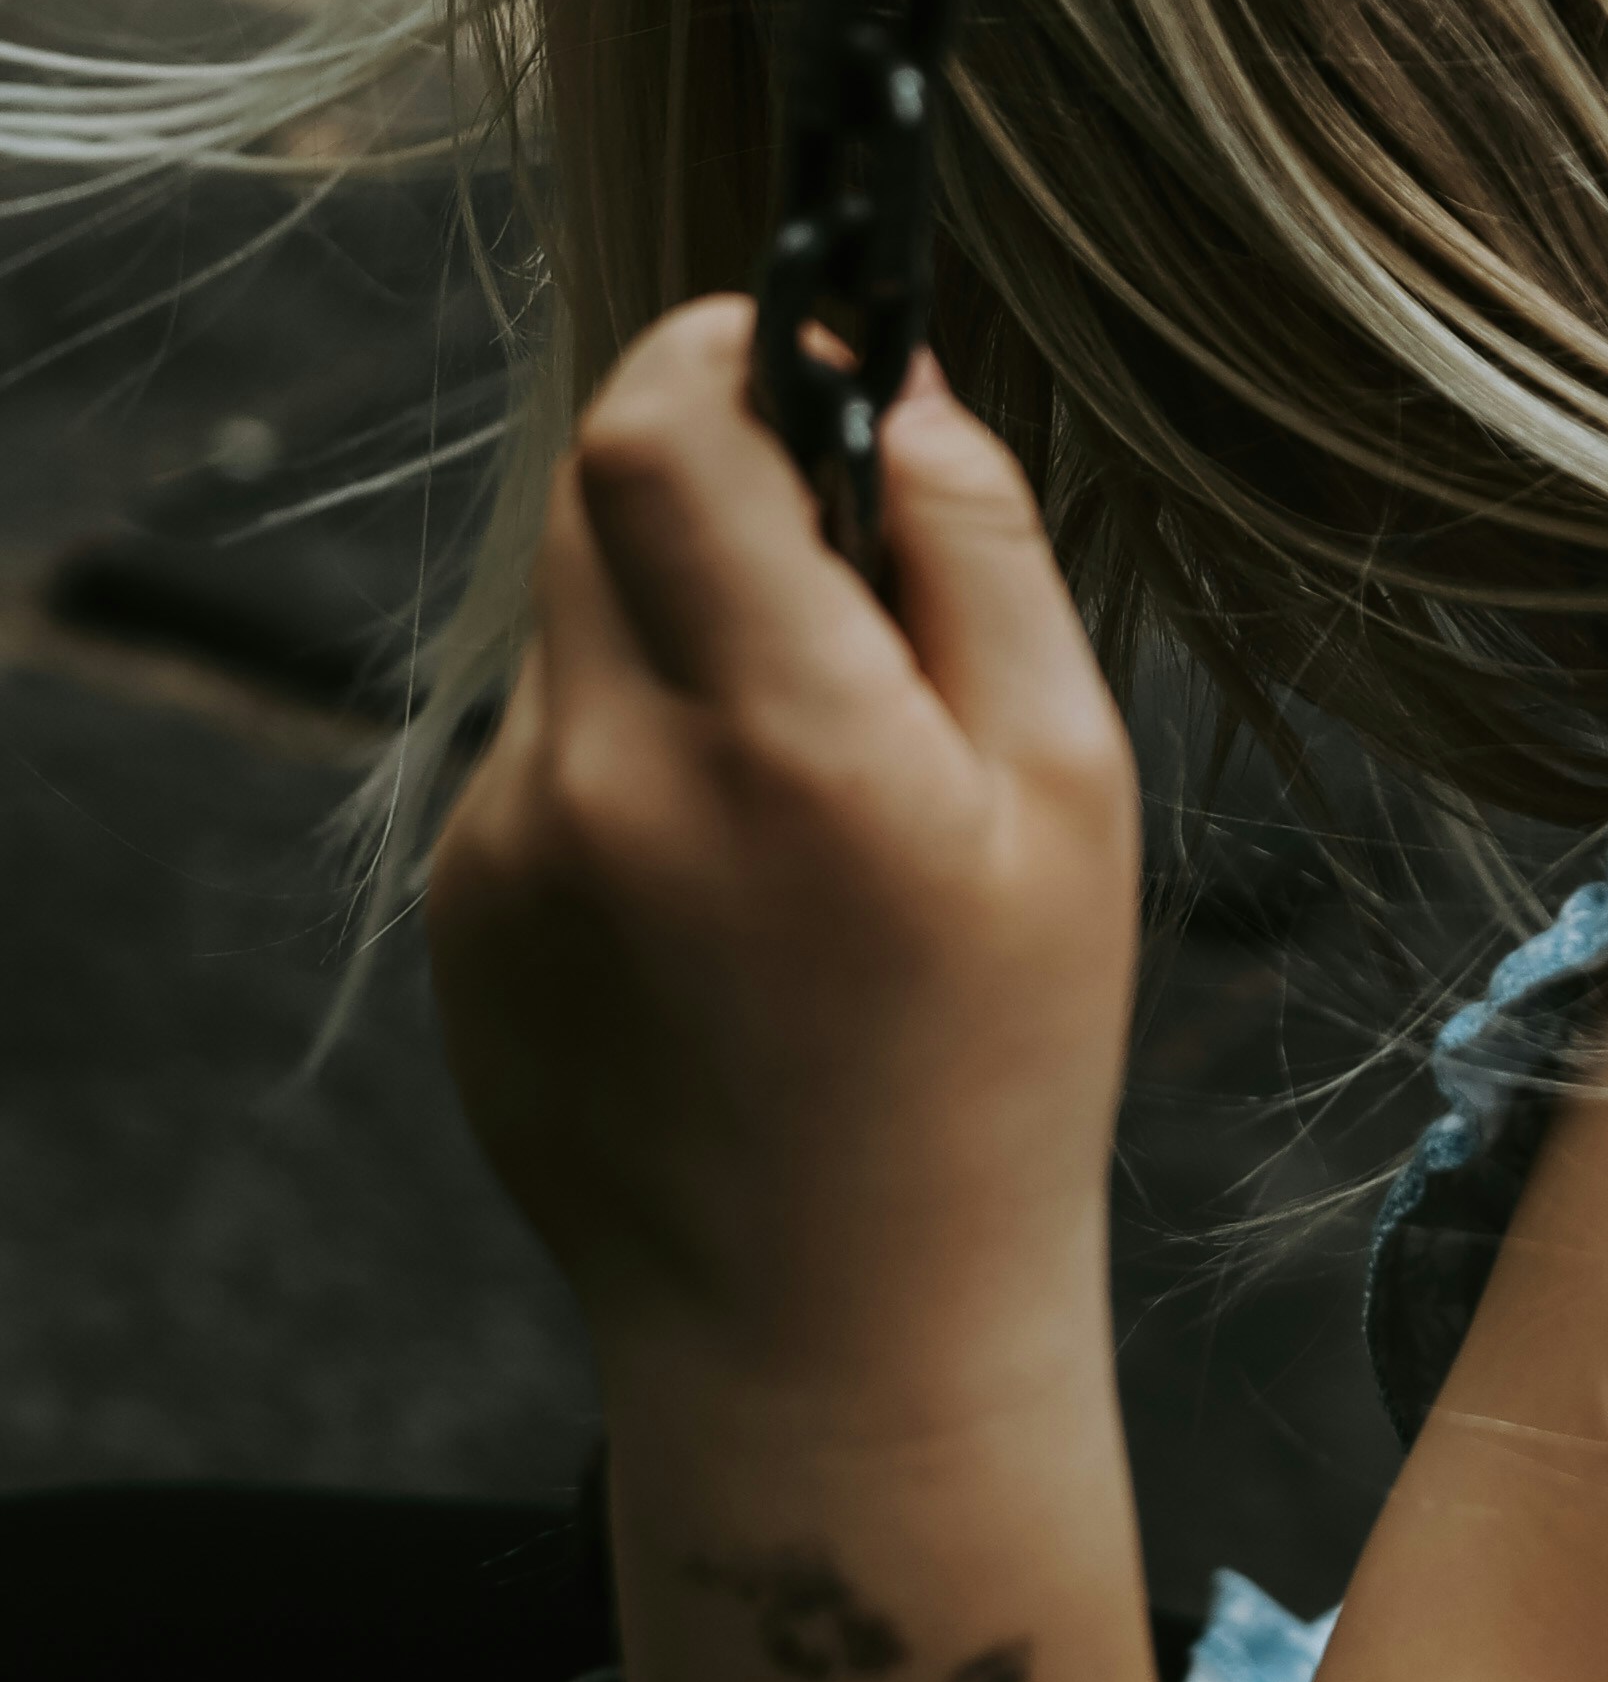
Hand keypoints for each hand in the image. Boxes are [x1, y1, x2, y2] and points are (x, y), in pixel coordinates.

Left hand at [427, 304, 1139, 1412]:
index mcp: (786, 740)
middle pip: (597, 499)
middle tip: (832, 571)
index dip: (720, 350)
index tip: (799, 357)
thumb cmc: (995, 1061)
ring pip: (575, 625)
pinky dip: (632, 754)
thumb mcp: (1069, 790)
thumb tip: (902, 384)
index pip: (659, 434)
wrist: (832, 1331)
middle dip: (710, 480)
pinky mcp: (463, 913)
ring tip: (802, 792)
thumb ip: (980, 558)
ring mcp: (509, 854)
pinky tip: (728, 893)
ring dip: (679, 631)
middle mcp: (612, 782)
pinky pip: (546, 749)